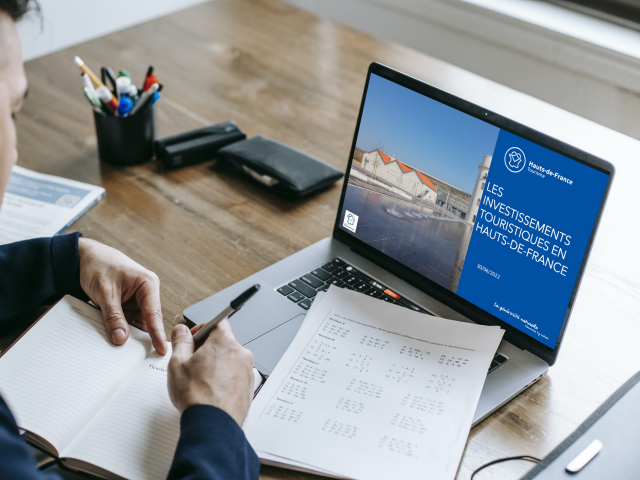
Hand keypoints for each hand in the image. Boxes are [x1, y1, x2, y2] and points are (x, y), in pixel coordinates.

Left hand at [78, 238, 166, 354]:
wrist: (83, 257)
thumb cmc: (98, 265)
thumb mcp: (105, 293)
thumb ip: (114, 317)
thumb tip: (121, 339)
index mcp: (148, 284)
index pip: (154, 314)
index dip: (157, 333)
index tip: (161, 349)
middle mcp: (146, 292)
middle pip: (147, 321)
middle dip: (141, 336)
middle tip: (139, 356)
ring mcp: (137, 299)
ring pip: (136, 323)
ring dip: (128, 333)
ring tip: (121, 346)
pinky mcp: (127, 304)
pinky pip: (126, 321)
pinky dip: (120, 328)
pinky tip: (114, 335)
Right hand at [167, 320, 254, 424]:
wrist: (213, 424)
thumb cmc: (196, 395)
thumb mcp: (178, 363)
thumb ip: (180, 342)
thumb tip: (181, 331)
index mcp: (225, 342)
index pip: (217, 322)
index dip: (202, 328)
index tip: (192, 338)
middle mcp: (241, 354)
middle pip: (224, 342)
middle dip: (207, 349)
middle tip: (192, 362)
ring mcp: (247, 371)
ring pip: (230, 360)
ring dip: (217, 365)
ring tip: (201, 381)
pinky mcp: (249, 387)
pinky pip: (236, 376)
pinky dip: (225, 379)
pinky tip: (211, 391)